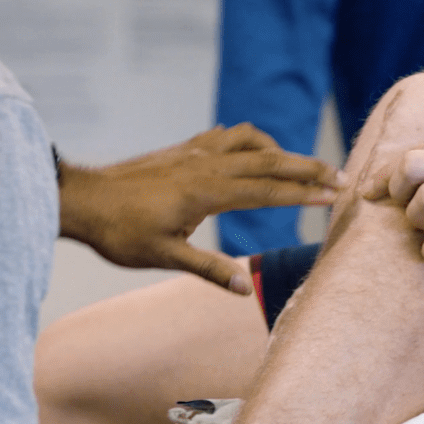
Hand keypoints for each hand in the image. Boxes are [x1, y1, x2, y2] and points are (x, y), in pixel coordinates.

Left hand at [59, 123, 344, 291]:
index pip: (267, 191)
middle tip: (341, 178)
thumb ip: (206, 268)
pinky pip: (228, 136)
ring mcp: (196, 152)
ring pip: (252, 141)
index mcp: (206, 191)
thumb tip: (242, 287)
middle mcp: (207, 165)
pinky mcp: (185, 148)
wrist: (83, 199)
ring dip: (283, 151)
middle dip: (308, 169)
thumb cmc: (119, 232)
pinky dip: (252, 140)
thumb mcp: (163, 256)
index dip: (303, 195)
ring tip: (303, 168)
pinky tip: (256, 150)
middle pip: (270, 161)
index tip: (334, 197)